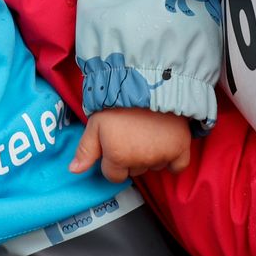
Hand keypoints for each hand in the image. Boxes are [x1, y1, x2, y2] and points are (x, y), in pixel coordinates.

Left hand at [70, 108, 191, 183]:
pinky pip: (177, 167)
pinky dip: (173, 160)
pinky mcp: (181, 148)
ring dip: (151, 155)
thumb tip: (74, 171)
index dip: (113, 161)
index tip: (117, 143)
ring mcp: (162, 155)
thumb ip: (85, 149)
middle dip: (132, 157)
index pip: (114, 176)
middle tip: (132, 133)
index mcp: (118, 156)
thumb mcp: (96, 122)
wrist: (149, 80)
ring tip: (148, 131)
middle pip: (134, 171)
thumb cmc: (119, 101)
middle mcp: (141, 160)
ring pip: (154, 166)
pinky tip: (165, 145)